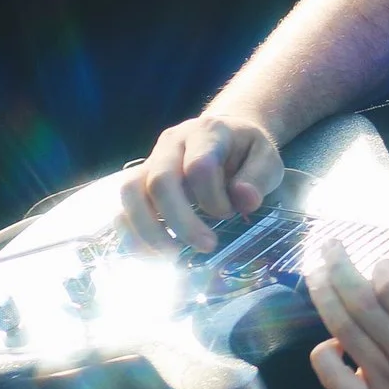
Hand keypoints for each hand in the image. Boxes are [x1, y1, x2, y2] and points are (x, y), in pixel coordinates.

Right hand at [119, 114, 283, 253]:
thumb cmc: (245, 151)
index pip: (199, 166)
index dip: (213, 198)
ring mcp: (150, 162)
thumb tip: (244, 200)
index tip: (231, 214)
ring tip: (173, 256)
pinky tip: (153, 256)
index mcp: (206, 133)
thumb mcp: (266, 157)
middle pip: (160, 181)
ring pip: (131, 193)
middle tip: (206, 247)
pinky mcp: (139, 183)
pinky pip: (122, 208)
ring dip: (148, 230)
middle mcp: (171, 143)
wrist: (225, 135)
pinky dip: (132, 235)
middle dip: (181, 221)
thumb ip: (259, 177)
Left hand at [303, 187, 388, 388]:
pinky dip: (324, 355)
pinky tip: (333, 339)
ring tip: (316, 274)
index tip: (387, 262)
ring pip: (343, 334)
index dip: (382, 267)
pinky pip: (334, 380)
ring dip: (323, 298)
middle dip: (335, 268)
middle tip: (327, 246)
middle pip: (359, 306)